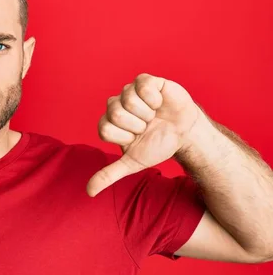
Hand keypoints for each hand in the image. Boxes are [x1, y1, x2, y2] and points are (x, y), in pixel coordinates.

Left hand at [86, 73, 200, 196]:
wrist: (185, 134)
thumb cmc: (157, 146)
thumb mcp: (133, 163)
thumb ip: (109, 174)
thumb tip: (89, 192)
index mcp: (109, 123)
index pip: (104, 129)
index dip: (124, 137)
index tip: (135, 138)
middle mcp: (116, 105)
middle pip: (115, 113)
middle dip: (136, 125)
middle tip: (146, 127)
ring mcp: (130, 91)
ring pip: (128, 99)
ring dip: (147, 113)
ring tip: (154, 116)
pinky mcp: (146, 81)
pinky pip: (143, 85)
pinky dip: (154, 98)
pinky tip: (159, 103)